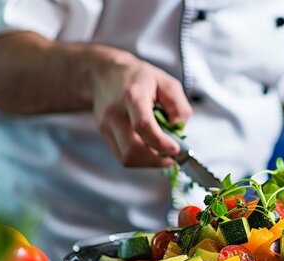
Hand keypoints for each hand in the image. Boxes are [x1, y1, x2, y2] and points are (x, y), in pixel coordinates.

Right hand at [88, 47, 192, 166]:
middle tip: (173, 155)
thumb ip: (178, 104)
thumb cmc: (137, 77)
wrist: (105, 74)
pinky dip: (141, 160)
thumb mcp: (165, 82)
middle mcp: (115, 113)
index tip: (176, 148)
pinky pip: (123, 156)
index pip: (143, 125)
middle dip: (157, 159)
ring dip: (149, 162)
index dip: (161, 142)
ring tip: (163, 153)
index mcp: (132, 96)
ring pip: (127, 157)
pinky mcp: (105, 135)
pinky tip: (151, 151)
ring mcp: (106, 126)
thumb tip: (178, 127)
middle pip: (133, 148)